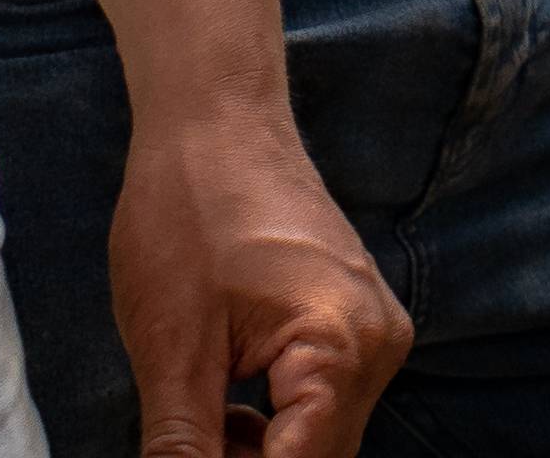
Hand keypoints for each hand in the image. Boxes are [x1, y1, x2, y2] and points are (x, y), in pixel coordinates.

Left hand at [104, 102, 403, 457]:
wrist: (216, 124)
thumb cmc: (187, 216)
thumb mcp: (170, 350)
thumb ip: (183, 448)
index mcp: (341, 346)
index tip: (184, 457)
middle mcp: (380, 344)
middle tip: (181, 444)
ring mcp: (375, 331)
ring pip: (321, 438)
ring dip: (259, 453)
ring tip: (193, 427)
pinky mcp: (357, 321)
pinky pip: (323, 402)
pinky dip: (274, 422)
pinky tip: (223, 404)